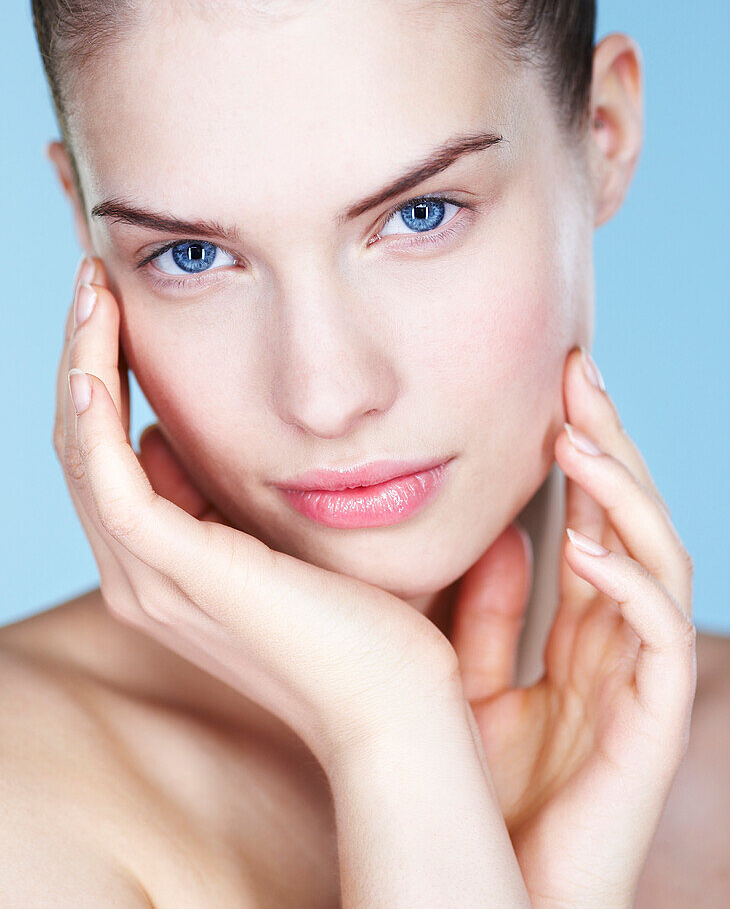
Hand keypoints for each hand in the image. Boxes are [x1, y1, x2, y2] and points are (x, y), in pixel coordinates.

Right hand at [54, 256, 462, 769]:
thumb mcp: (281, 539)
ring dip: (81, 363)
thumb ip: (228, 496)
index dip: (104, 378)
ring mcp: (150, 577)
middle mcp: (139, 576)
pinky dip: (94, 407)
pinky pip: (107, 475)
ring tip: (95, 290)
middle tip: (96, 282)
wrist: (393, 703)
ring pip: (82, 450)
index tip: (120, 308)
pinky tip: (101, 350)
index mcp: (166, 568)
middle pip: (82, 445)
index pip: (108, 457)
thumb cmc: (363, 624)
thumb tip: (175, 436)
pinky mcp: (176, 570)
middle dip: (83, 357)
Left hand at [449, 346, 696, 906]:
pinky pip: (659, 642)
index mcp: (583, 631)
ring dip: (621, 497)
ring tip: (574, 439)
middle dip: (610, 446)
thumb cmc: (484, 793)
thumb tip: (506, 532)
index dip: (585, 453)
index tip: (556, 386)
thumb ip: (494, 613)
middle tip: (577, 374)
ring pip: (657, 564)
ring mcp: (642, 682)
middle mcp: (620, 644)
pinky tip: (586, 548)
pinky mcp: (652, 728)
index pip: (596, 520)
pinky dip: (630, 588)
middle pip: (631, 523)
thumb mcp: (476, 682)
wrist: (491, 892)